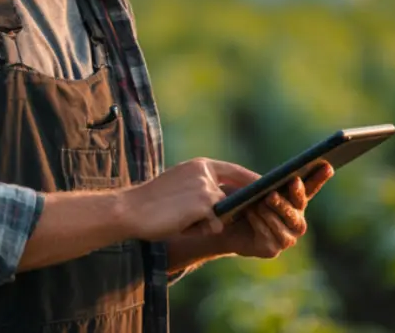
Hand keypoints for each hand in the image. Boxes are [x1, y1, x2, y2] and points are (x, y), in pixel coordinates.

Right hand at [119, 157, 259, 241]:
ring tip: (181, 220)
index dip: (250, 180)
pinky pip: (214, 226)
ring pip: (223, 213)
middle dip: (234, 208)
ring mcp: (205, 187)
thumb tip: (227, 200)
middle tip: (234, 216)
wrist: (130, 210)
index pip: (234, 171)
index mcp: (200, 165)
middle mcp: (205, 172)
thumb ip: (203, 186)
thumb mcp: (180, 184)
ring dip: (207, 223)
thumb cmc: (153, 203)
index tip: (264, 188)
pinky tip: (181, 226)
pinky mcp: (203, 205)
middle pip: (232, 195)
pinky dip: (201, 231)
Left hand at [217, 163, 333, 258]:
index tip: (327, 165)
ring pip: (284, 223)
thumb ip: (263, 182)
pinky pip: (269, 236)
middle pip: (297, 208)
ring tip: (260, 202)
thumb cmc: (239, 201)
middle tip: (275, 192)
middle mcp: (295, 220)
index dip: (320, 178)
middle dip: (288, 199)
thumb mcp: (250, 186)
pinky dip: (260, 223)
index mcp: (294, 201)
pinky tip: (251, 213)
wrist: (221, 228)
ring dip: (273, 212)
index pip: (311, 188)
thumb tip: (271, 184)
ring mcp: (286, 237)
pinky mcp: (272, 250)